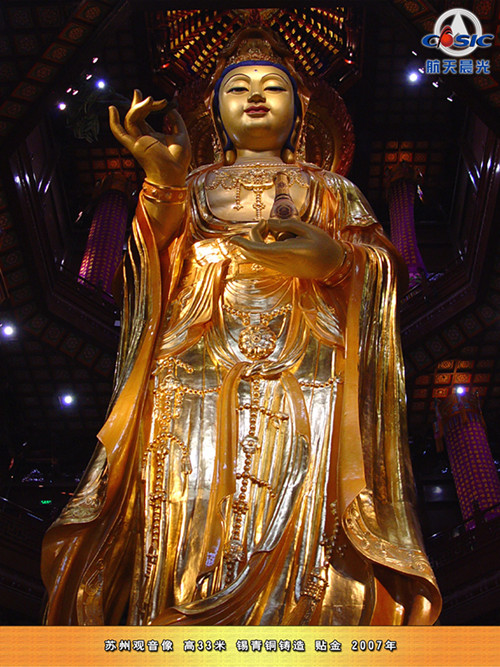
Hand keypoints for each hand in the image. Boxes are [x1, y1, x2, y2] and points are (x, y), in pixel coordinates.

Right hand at [109, 89, 190, 186]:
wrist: (175, 172)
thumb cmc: (179, 159)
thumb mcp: (181, 134)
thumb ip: (176, 120)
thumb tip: (171, 108)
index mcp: (152, 136)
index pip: (144, 118)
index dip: (147, 106)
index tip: (159, 101)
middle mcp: (143, 138)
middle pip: (135, 117)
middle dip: (137, 103)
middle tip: (138, 91)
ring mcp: (137, 142)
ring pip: (130, 120)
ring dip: (138, 108)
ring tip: (149, 100)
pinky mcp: (134, 146)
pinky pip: (120, 133)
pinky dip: (114, 122)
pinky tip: (112, 109)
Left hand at [229, 217, 344, 279]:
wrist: (332, 265)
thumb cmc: (323, 245)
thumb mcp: (308, 229)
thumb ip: (287, 225)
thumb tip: (269, 223)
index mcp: (287, 251)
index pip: (259, 249)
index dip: (243, 244)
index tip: (232, 238)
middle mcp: (280, 263)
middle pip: (254, 252)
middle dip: (253, 235)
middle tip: (267, 224)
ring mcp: (280, 268)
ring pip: (257, 257)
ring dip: (257, 242)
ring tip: (270, 230)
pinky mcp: (281, 270)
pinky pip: (264, 259)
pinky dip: (262, 248)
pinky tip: (274, 238)